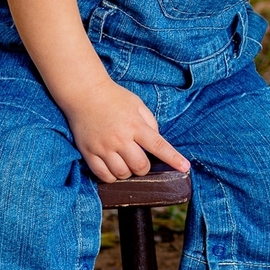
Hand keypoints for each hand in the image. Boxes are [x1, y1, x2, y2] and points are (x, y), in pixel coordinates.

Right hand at [66, 83, 190, 183]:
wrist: (85, 93)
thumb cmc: (114, 98)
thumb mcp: (138, 105)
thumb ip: (150, 123)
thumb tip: (156, 144)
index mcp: (135, 125)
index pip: (159, 145)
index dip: (173, 159)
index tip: (185, 168)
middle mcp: (120, 138)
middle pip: (140, 167)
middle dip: (144, 168)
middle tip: (140, 160)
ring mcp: (103, 147)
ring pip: (122, 174)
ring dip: (128, 173)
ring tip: (125, 162)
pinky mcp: (89, 152)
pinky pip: (103, 175)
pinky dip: (111, 177)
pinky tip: (113, 168)